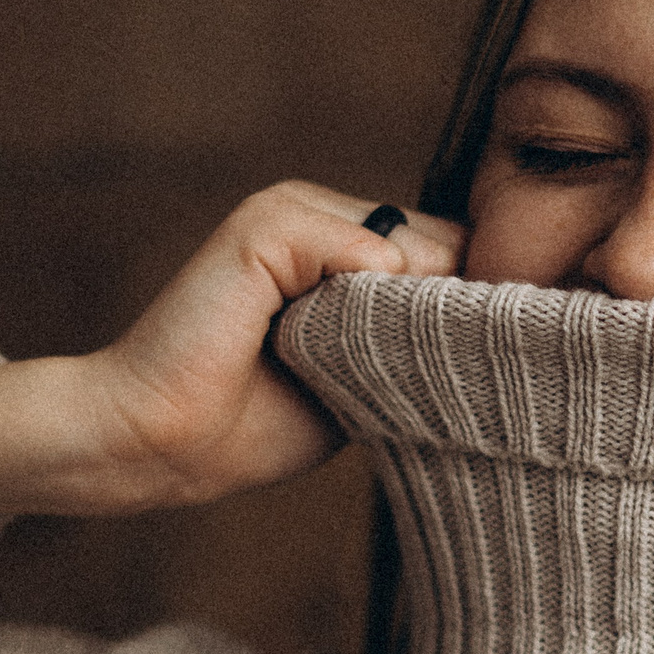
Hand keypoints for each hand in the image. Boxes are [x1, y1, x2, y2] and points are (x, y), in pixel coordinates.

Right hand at [0, 183, 463, 516]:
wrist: (161, 442)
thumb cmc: (252, 426)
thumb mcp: (361, 379)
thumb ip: (413, 341)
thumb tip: (492, 323)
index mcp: (344, 246)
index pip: (449, 253)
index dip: (469, 309)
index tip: (473, 361)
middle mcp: (322, 215)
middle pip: (445, 245)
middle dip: (446, 312)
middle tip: (410, 372)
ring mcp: (290, 210)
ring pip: (411, 248)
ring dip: (400, 316)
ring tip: (349, 368)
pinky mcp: (264, 226)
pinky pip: (363, 251)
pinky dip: (361, 305)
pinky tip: (318, 346)